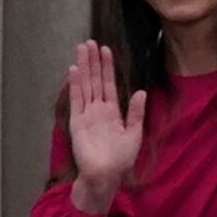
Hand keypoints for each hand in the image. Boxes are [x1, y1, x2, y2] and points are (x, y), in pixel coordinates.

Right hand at [66, 39, 145, 213]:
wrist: (106, 174)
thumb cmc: (121, 158)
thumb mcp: (135, 133)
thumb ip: (136, 112)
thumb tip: (141, 91)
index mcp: (112, 111)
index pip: (109, 84)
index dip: (107, 67)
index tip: (106, 50)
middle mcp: (98, 109)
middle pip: (95, 80)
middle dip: (92, 61)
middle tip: (89, 42)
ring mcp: (86, 113)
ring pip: (85, 85)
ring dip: (83, 67)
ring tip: (81, 49)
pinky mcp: (77, 121)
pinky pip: (76, 99)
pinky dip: (75, 85)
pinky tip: (74, 70)